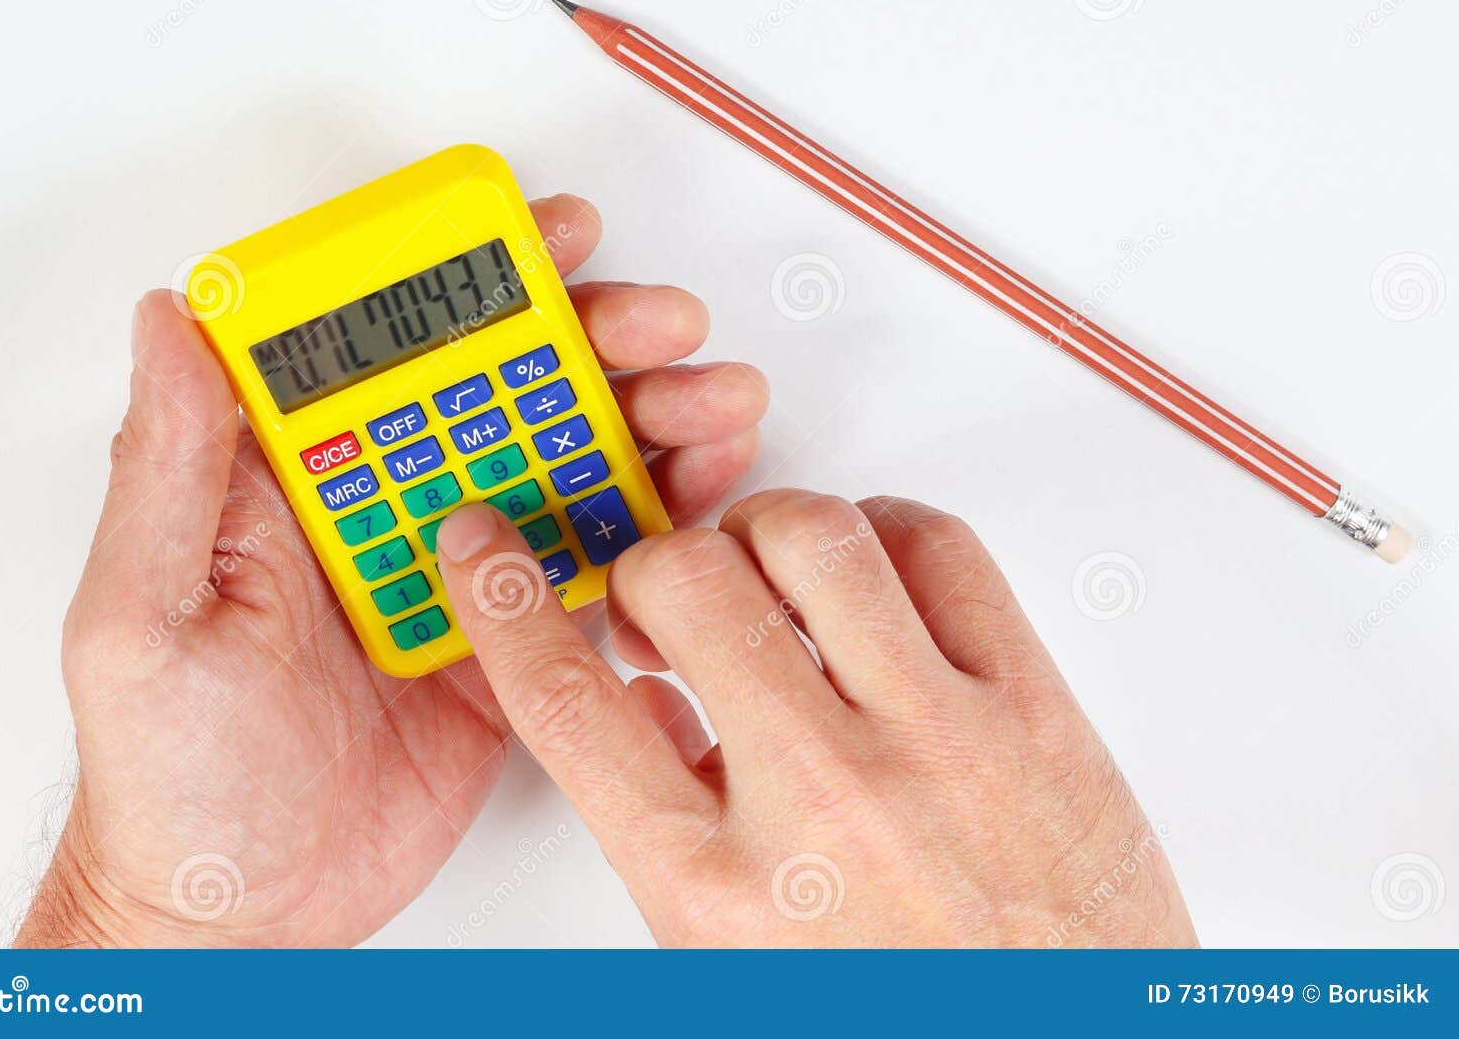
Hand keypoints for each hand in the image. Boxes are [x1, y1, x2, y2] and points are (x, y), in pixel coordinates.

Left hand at [16, 194, 768, 946]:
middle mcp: (382, 508)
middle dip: (592, 338)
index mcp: (289, 483)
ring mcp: (457, 569)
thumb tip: (169, 320)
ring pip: (565, 464)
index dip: (466, 277)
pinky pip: (594, 565)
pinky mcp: (511, 639)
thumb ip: (166, 467)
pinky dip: (658, 523)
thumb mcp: (136, 617)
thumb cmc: (174, 779)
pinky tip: (704, 491)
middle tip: (661, 324)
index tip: (540, 235)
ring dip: (646, 419)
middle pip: (501, 390)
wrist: (247, 919)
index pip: (383, 347)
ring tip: (713, 401)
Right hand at [437, 490, 1197, 946]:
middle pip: (684, 584)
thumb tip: (639, 706)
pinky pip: (945, 552)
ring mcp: (939, 747)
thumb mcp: (735, 963)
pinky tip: (872, 572)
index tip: (487, 553)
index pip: (564, 705)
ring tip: (768, 573)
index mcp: (720, 892)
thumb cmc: (899, 1019)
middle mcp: (824, 803)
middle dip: (655, 571)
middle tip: (673, 601)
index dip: (503, 606)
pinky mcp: (1035, 714)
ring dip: (765, 532)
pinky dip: (887, 532)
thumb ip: (667, 835)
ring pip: (816, 537)